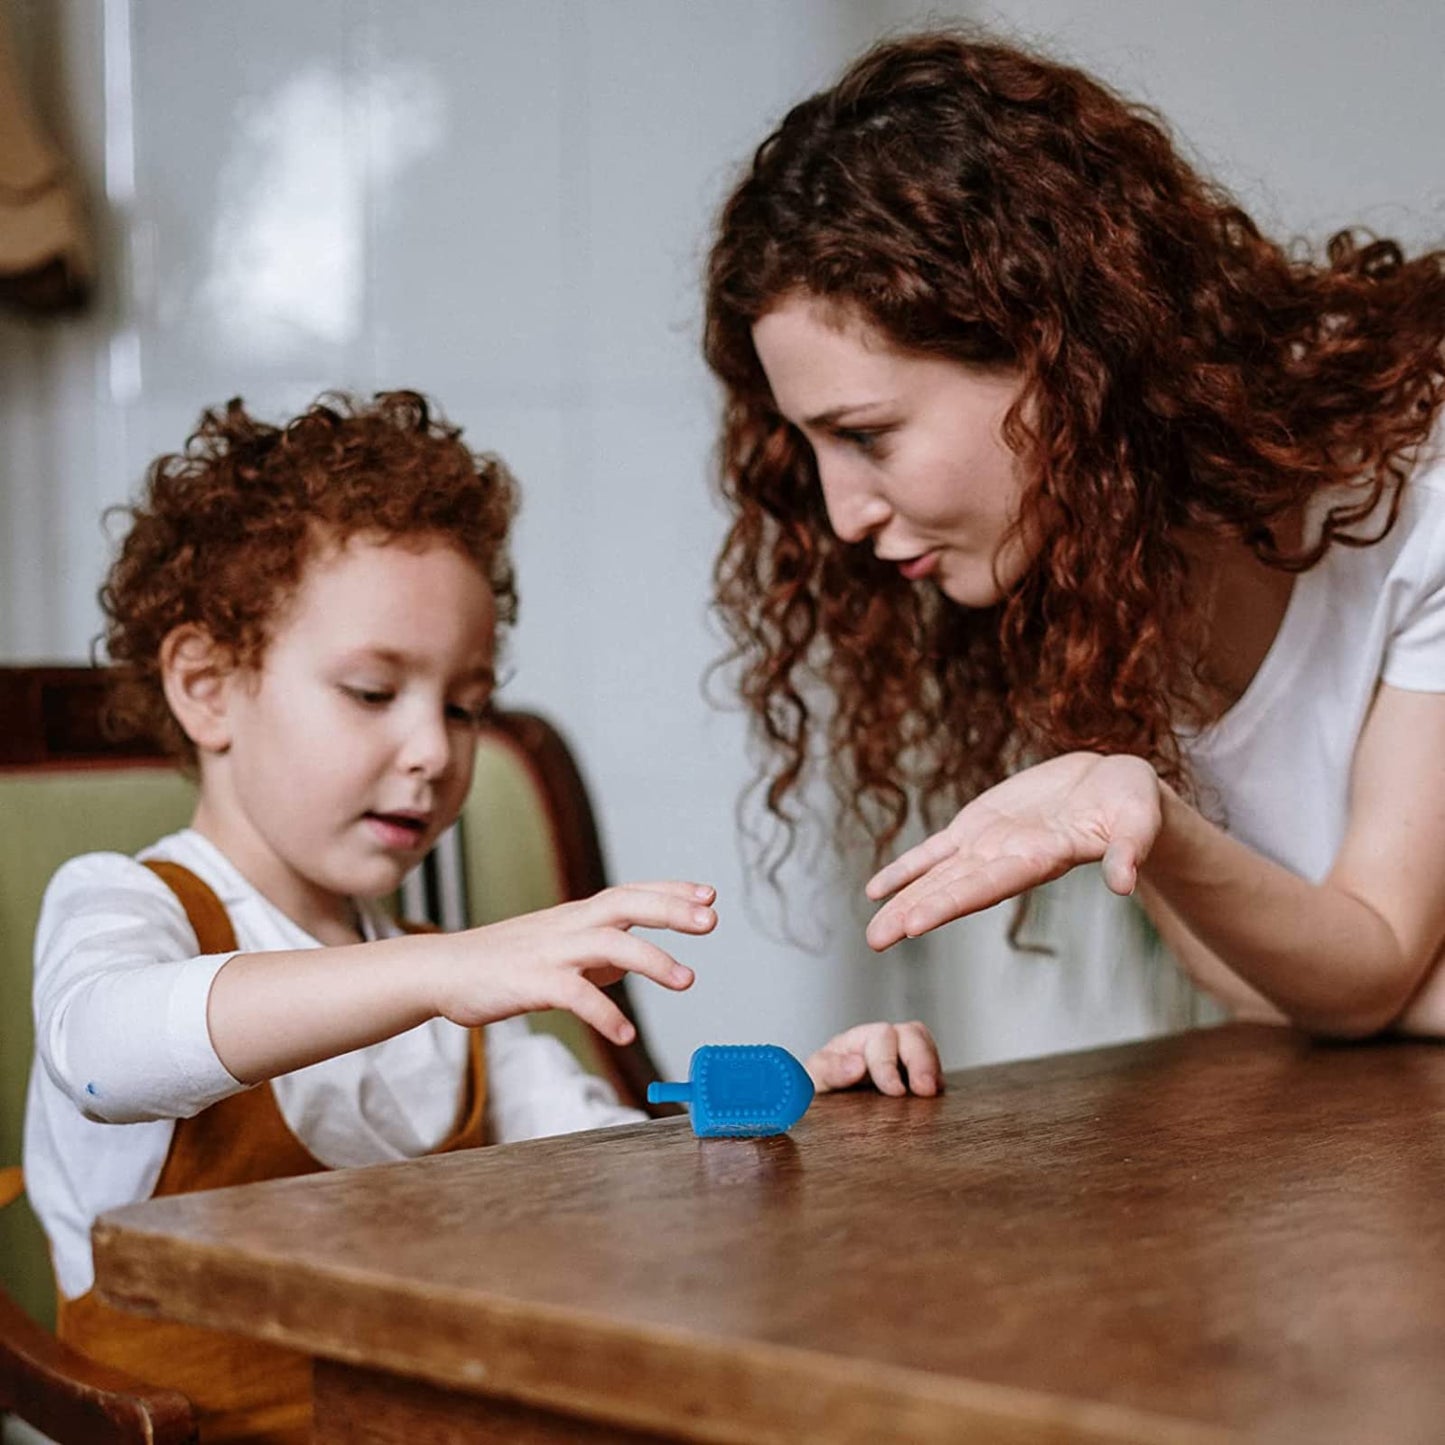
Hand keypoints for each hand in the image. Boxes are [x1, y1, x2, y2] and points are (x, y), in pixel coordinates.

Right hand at [431, 881, 715, 1043]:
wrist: (443, 971)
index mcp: (577, 916)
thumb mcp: (556, 947)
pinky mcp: (531, 983)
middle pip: (626, 905)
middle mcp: (568, 926)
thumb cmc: (502, 961)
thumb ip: (597, 953)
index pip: (631, 893)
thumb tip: (632, 962)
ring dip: (651, 960)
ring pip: (608, 944)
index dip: (671, 891)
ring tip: (686, 980)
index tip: (709, 895)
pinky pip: (575, 995)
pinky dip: (603, 1013)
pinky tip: (625, 1033)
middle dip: (671, 910)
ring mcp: (550, 952)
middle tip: (711, 921)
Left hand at [804, 1020, 941, 1096]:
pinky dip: (937, 1077)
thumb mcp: (815, 1078)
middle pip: (911, 1034)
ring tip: (933, 1091)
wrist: (826, 1103)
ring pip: (925, 1044)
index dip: (889, 1064)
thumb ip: (829, 1070)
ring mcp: (900, 1056)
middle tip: (925, 1089)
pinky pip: (933, 1065)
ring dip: (932, 1065)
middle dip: (921, 1060)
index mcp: (857, 1040)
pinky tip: (936, 1095)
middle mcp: (882, 1043)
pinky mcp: (913, 1074)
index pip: (881, 1037)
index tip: (895, 1090)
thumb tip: (856, 1066)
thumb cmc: (820, 1085)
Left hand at [865, 753, 1161, 950]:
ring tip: (872, 931)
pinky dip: (907, 868)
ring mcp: (989, 844)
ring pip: (937, 876)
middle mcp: (1007, 859)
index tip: (914, 925)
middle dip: (913, 914)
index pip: (987, 887)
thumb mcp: (1139, 820)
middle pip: (953, 891)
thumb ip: (1129, 850)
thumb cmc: (1133, 803)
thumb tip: (1125, 883)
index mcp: (1040, 858)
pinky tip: (877, 890)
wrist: (1115, 784)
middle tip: (875, 941)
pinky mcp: (980, 824)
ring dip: (904, 900)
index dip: (949, 903)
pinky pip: (935, 850)